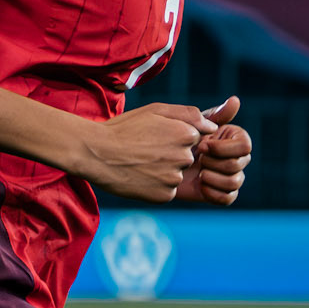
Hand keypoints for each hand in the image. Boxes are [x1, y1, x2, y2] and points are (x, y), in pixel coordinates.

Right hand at [74, 102, 216, 202]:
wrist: (96, 153)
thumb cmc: (124, 129)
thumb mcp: (155, 111)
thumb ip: (188, 114)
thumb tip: (212, 127)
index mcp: (185, 134)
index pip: (192, 138)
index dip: (172, 137)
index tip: (153, 137)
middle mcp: (184, 157)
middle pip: (185, 157)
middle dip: (170, 155)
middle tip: (144, 151)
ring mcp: (174, 178)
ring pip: (175, 175)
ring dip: (163, 171)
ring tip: (139, 164)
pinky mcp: (164, 196)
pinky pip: (167, 191)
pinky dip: (155, 186)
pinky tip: (139, 177)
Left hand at [174, 96, 252, 204]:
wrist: (153, 163)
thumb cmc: (167, 138)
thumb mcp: (186, 123)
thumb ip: (212, 115)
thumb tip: (235, 100)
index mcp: (230, 138)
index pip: (245, 146)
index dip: (224, 149)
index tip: (202, 146)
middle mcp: (233, 156)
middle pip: (239, 164)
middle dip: (215, 162)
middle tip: (197, 160)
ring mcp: (226, 175)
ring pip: (236, 181)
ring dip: (214, 178)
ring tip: (198, 173)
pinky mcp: (217, 193)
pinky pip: (228, 198)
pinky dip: (214, 193)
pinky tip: (200, 185)